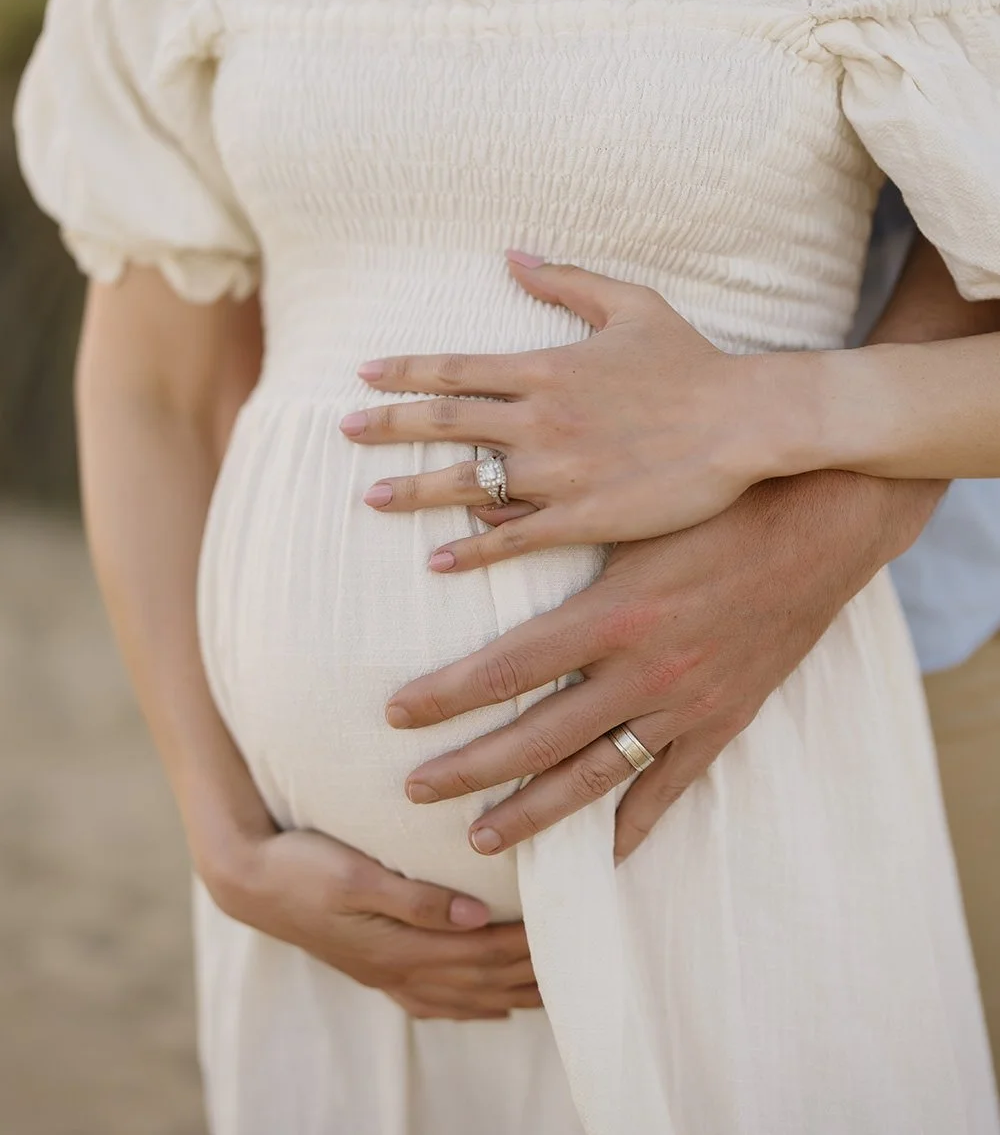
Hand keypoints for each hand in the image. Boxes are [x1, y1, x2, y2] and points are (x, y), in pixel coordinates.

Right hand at [203, 826, 539, 1019]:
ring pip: (461, 996)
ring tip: (551, 994)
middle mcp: (397, 968)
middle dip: (530, 976)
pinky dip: (469, 1006)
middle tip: (580, 966)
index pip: (481, 953)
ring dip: (508, 995)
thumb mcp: (355, 875)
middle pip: (480, 981)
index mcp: (397, 946)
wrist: (249, 880)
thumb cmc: (301, 867)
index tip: (570, 933)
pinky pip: (433, 1000)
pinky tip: (489, 1007)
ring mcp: (385, 973)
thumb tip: (475, 915)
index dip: (527, 947)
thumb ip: (415, 897)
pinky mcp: (374, 966)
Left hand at [341, 253, 793, 571]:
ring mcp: (556, 471)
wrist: (744, 420)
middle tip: (345, 432)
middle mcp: (539, 419)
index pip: (455, 369)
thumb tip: (513, 255)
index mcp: (546, 368)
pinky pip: (511, 536)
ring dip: (413, 491)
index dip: (404, 372)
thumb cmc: (693, 362)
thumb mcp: (631, 305)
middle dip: (389, 427)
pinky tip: (438, 560)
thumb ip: (566, 280)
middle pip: (444, 424)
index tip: (363, 376)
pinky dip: (470, 549)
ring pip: (466, 483)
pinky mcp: (581, 516)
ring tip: (372, 498)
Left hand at [383, 471, 942, 860]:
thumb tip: (470, 518)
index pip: (507, 667)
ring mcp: (687, 703)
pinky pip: (672, 784)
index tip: (395, 715)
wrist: (819, 525)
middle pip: (538, 735)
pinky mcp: (725, 719)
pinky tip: (602, 856)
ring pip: (596, 774)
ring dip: (534, 811)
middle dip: (469, 767)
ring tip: (482, 839)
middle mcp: (645, 669)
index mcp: (613, 612)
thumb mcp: (628, 512)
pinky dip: (636, 823)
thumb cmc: (717, 504)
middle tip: (412, 791)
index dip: (446, 696)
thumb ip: (551, 526)